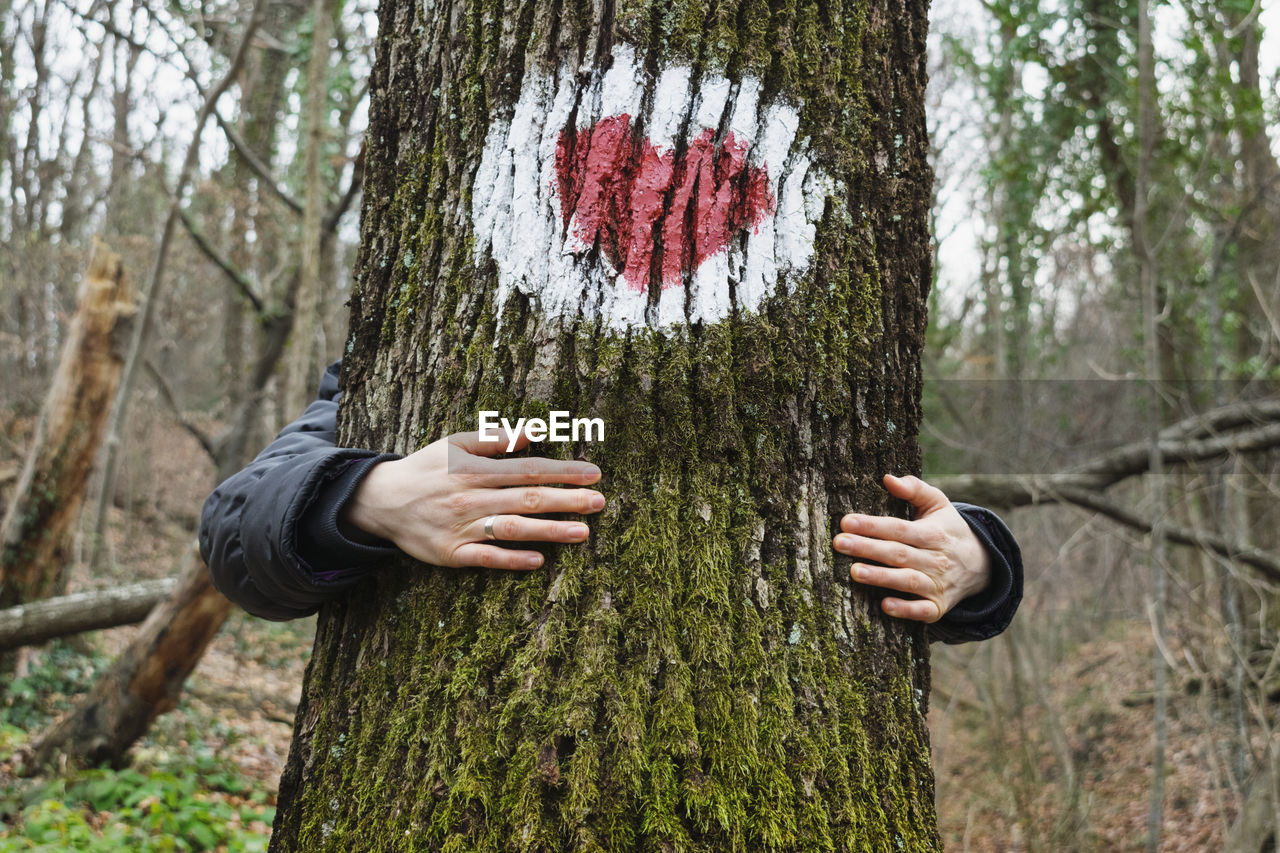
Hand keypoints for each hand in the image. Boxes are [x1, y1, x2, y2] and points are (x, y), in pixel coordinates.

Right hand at [341, 430, 604, 570]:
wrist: (381, 501)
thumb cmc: (425, 468)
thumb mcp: (455, 444)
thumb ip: (495, 439)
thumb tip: (534, 431)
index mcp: (475, 469)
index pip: (527, 469)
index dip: (562, 471)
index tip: (593, 473)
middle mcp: (471, 498)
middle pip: (526, 499)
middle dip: (566, 500)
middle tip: (600, 502)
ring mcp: (461, 528)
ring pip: (512, 529)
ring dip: (549, 531)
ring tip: (582, 532)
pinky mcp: (451, 553)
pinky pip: (485, 558)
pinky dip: (511, 559)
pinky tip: (538, 561)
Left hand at [833, 474, 989, 622]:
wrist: (982, 564)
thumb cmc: (948, 529)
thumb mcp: (938, 504)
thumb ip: (914, 489)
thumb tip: (888, 478)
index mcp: (933, 533)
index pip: (898, 528)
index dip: (872, 525)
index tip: (846, 521)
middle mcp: (936, 560)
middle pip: (898, 553)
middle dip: (867, 548)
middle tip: (839, 543)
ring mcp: (937, 584)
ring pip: (908, 581)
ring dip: (881, 578)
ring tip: (854, 572)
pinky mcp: (938, 606)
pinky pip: (923, 611)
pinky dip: (906, 609)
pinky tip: (885, 605)